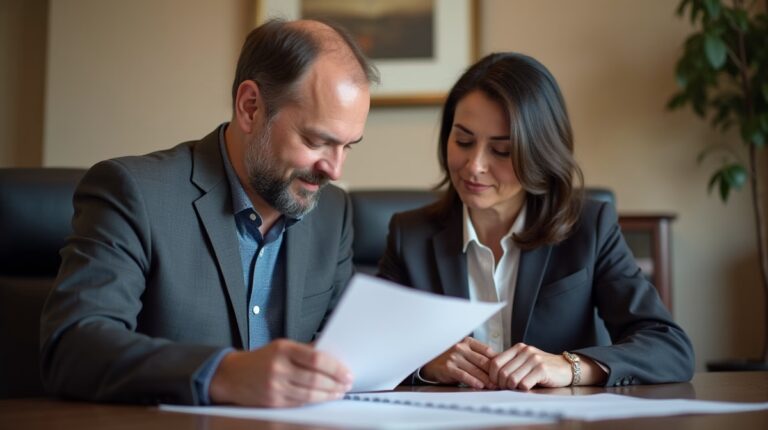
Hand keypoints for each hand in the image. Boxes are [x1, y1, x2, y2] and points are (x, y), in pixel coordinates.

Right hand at [209, 339, 351, 406]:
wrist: (232, 375)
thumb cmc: (260, 359)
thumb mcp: (281, 346)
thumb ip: (305, 350)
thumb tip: (331, 354)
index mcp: (283, 349)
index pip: (316, 358)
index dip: (335, 367)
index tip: (346, 372)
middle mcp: (278, 367)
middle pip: (315, 379)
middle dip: (335, 383)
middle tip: (346, 383)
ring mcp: (275, 386)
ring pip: (309, 394)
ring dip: (328, 395)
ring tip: (338, 392)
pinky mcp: (273, 402)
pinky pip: (299, 403)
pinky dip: (314, 401)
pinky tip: (322, 398)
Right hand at [420, 337, 497, 388]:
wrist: (430, 362)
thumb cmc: (451, 358)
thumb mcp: (465, 352)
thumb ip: (479, 355)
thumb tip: (500, 364)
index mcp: (468, 342)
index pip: (487, 350)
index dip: (498, 361)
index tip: (505, 369)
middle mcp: (461, 347)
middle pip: (483, 361)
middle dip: (494, 372)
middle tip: (502, 381)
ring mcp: (454, 357)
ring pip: (475, 369)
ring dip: (486, 379)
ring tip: (494, 386)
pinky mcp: (448, 367)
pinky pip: (464, 375)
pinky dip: (473, 381)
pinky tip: (480, 386)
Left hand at [488, 343, 572, 389]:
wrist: (566, 367)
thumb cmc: (542, 367)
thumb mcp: (525, 361)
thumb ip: (510, 364)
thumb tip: (490, 376)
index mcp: (518, 348)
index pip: (495, 362)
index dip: (492, 376)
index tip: (496, 384)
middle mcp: (525, 351)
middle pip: (502, 372)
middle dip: (502, 384)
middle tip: (507, 389)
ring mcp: (534, 359)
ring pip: (512, 379)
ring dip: (512, 388)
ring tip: (517, 388)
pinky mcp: (542, 369)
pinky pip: (524, 384)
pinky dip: (523, 390)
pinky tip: (528, 388)